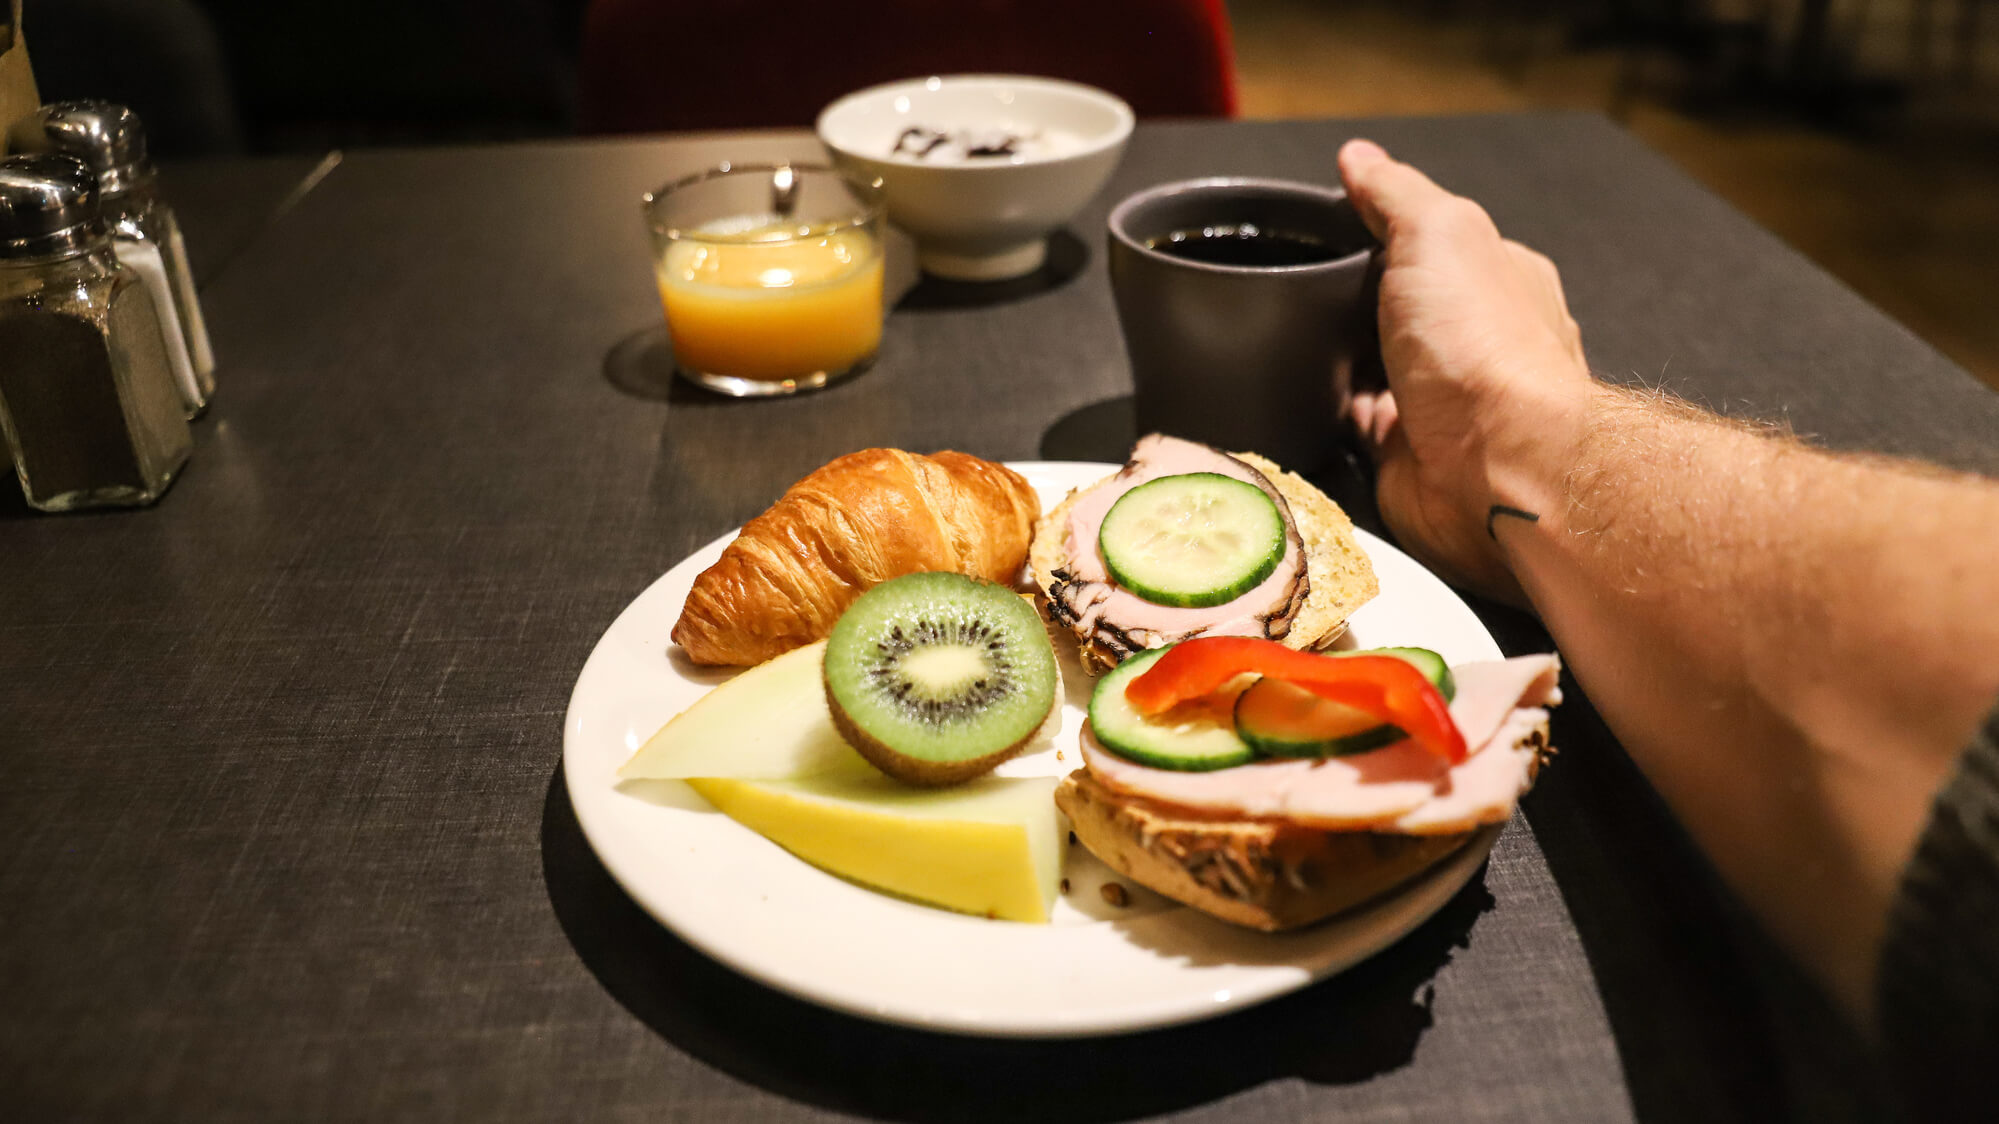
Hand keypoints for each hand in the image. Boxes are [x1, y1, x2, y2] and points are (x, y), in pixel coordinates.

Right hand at [1337, 139, 1593, 605]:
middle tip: (1292, 286)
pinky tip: (1291, 393)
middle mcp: (1470, 339)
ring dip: (1331, 358)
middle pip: (1395, 306)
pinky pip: (1349, 422)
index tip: (1328, 222)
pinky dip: (1322, 410)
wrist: (1498, 466)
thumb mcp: (1437, 232)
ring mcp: (1436, 398)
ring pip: (1368, 366)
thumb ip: (1394, 193)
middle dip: (1351, 300)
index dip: (1381, 228)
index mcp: (1495, 275)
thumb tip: (1358, 157)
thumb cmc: (1484, 346)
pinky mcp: (1401, 450)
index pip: (1433, 240)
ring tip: (1279, 337)